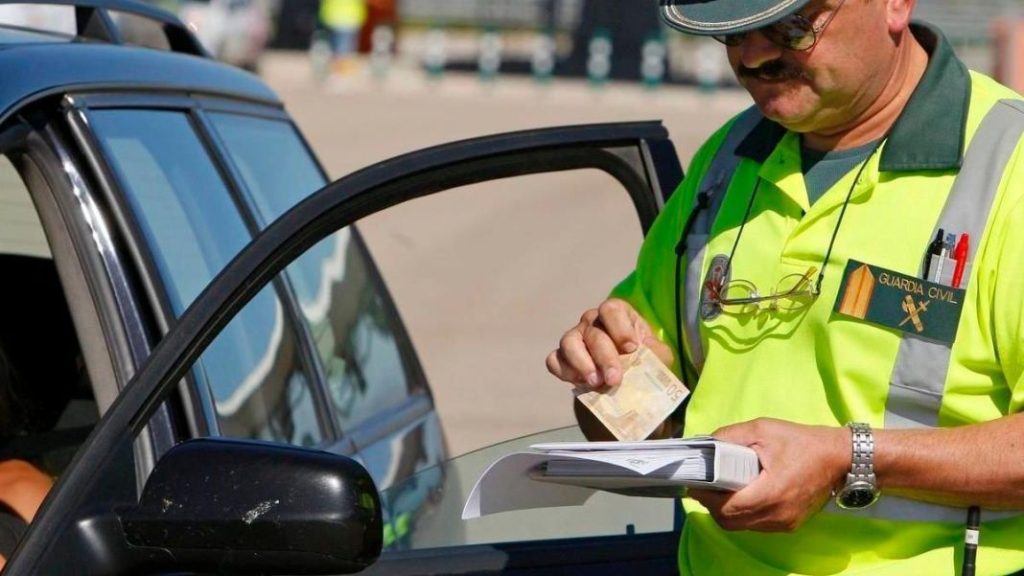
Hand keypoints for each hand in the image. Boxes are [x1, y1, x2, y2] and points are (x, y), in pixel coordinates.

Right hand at [546, 299, 672, 388]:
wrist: (626, 382)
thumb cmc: (642, 360)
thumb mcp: (657, 356)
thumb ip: (656, 354)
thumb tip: (649, 359)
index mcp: (616, 314)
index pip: (611, 309)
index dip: (620, 328)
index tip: (632, 348)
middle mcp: (592, 322)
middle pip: (593, 332)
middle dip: (605, 357)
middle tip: (614, 379)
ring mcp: (574, 338)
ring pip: (569, 342)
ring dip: (582, 363)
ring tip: (596, 383)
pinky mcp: (561, 358)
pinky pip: (554, 361)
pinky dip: (565, 372)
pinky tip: (581, 384)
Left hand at [688, 418, 848, 531]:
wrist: (839, 458)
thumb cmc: (801, 442)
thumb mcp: (762, 430)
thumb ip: (730, 436)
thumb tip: (704, 444)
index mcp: (771, 492)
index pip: (727, 508)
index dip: (706, 497)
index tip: (694, 484)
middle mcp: (777, 514)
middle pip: (730, 522)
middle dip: (712, 505)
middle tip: (705, 486)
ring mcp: (784, 523)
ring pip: (742, 526)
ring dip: (726, 511)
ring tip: (721, 488)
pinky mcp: (789, 525)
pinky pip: (756, 525)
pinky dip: (743, 514)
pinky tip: (741, 494)